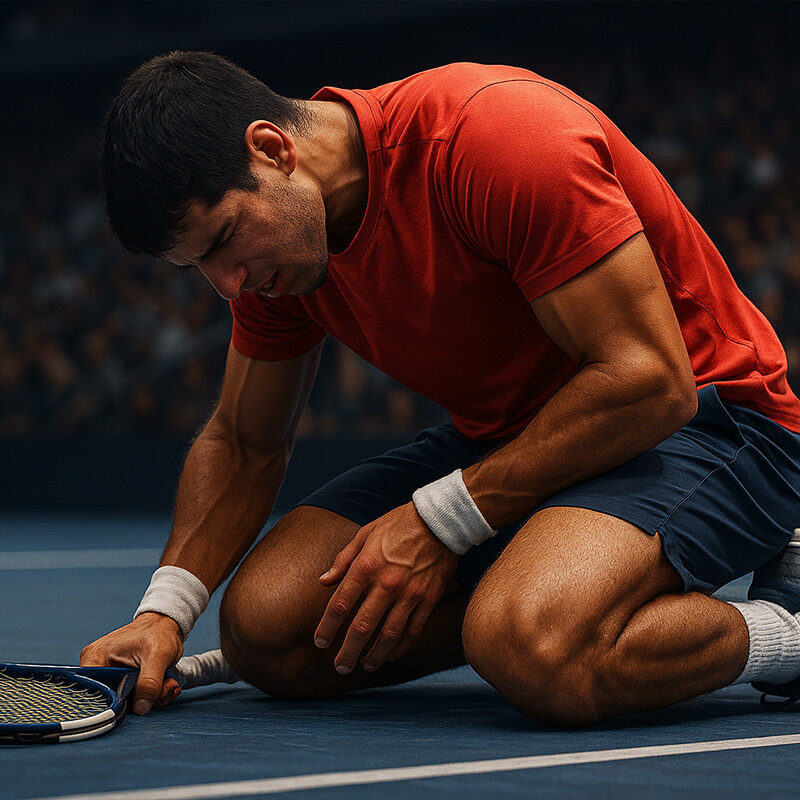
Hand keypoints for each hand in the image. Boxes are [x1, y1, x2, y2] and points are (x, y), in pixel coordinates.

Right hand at [80, 612, 183, 713]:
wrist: (167, 624)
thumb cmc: (159, 632)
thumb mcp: (157, 655)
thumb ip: (149, 682)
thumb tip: (140, 708)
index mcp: (94, 659)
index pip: (94, 694)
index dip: (116, 704)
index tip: (138, 702)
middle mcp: (97, 668)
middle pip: (112, 700)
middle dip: (141, 700)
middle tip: (162, 691)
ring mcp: (110, 674)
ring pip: (127, 700)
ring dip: (151, 697)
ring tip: (167, 682)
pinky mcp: (123, 679)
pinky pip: (134, 696)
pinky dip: (152, 694)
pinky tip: (166, 683)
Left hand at [315, 502, 457, 673]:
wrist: (440, 520)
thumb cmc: (398, 524)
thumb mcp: (366, 533)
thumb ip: (343, 559)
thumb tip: (324, 581)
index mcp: (366, 566)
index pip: (340, 605)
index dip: (327, 628)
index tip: (320, 642)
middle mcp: (386, 584)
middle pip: (362, 627)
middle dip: (348, 651)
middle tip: (340, 666)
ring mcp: (409, 594)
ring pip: (388, 635)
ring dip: (374, 655)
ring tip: (365, 666)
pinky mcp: (429, 599)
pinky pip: (413, 630)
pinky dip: (401, 647)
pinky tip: (391, 655)